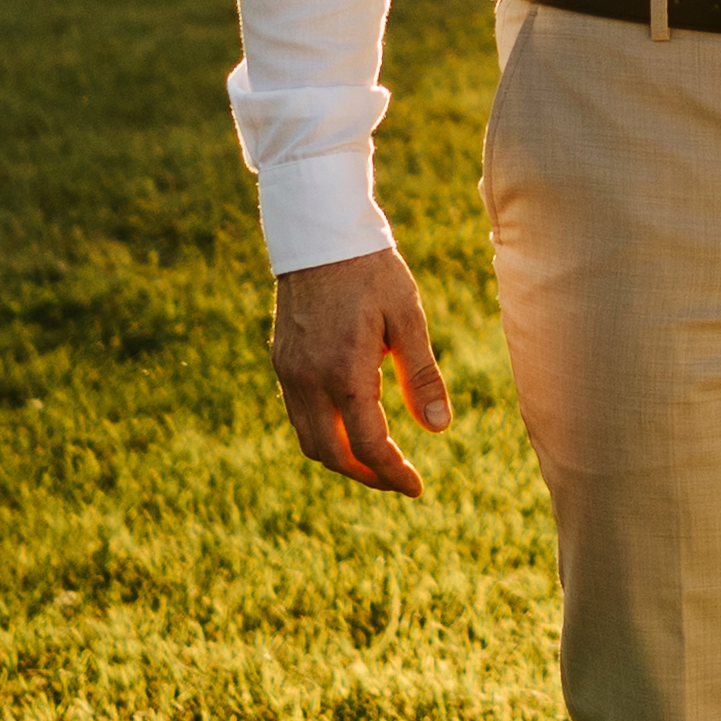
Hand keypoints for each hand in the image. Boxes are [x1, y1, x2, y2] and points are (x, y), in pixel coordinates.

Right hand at [273, 245, 452, 496]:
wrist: (320, 234)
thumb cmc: (372, 271)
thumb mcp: (407, 319)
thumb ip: (421, 376)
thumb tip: (439, 429)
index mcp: (345, 372)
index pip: (369, 446)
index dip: (394, 474)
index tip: (416, 486)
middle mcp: (309, 380)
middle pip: (332, 455)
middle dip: (366, 475)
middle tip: (398, 479)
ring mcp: (289, 373)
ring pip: (309, 441)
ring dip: (342, 459)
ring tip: (376, 460)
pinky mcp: (282, 362)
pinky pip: (298, 416)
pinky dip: (324, 433)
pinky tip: (350, 425)